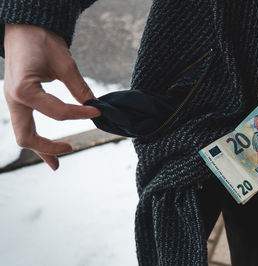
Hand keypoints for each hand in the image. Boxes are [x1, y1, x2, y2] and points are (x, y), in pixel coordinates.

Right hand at [3, 24, 100, 169]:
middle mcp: (14, 100)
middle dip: (49, 148)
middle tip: (72, 148)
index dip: (82, 113)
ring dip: (40, 149)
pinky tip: (49, 147)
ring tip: (56, 163)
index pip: (59, 113)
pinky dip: (37, 139)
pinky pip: (25, 125)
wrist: (23, 30)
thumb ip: (78, 86)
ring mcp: (13, 102)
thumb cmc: (41, 41)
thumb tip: (94, 104)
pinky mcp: (18, 101)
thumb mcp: (64, 62)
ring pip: (23, 135)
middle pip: (27, 137)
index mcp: (24, 90)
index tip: (99, 110)